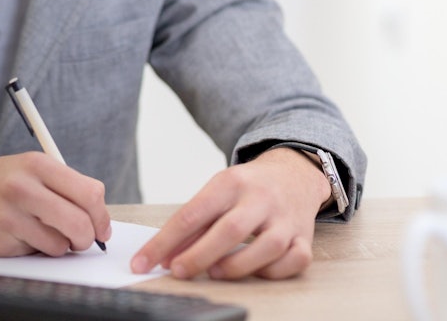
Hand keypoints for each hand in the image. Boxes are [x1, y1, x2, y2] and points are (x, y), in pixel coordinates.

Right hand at [0, 151, 110, 257]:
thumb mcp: (26, 169)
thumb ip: (61, 186)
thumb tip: (98, 217)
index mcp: (38, 164)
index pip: (90, 193)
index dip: (101, 217)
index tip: (100, 228)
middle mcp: (24, 185)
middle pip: (80, 223)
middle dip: (86, 239)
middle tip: (79, 241)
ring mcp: (10, 213)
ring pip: (60, 245)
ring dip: (58, 247)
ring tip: (40, 235)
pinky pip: (34, 254)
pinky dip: (32, 251)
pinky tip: (15, 237)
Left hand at [130, 147, 329, 279]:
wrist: (294, 174)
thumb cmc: (247, 188)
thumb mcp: (216, 193)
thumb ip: (193, 225)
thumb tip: (165, 257)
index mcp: (231, 182)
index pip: (192, 213)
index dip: (163, 241)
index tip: (142, 262)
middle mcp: (261, 198)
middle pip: (229, 230)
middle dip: (198, 255)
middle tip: (176, 271)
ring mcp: (286, 218)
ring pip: (266, 247)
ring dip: (235, 266)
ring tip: (213, 273)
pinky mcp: (305, 237)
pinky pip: (293, 261)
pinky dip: (272, 272)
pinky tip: (254, 270)